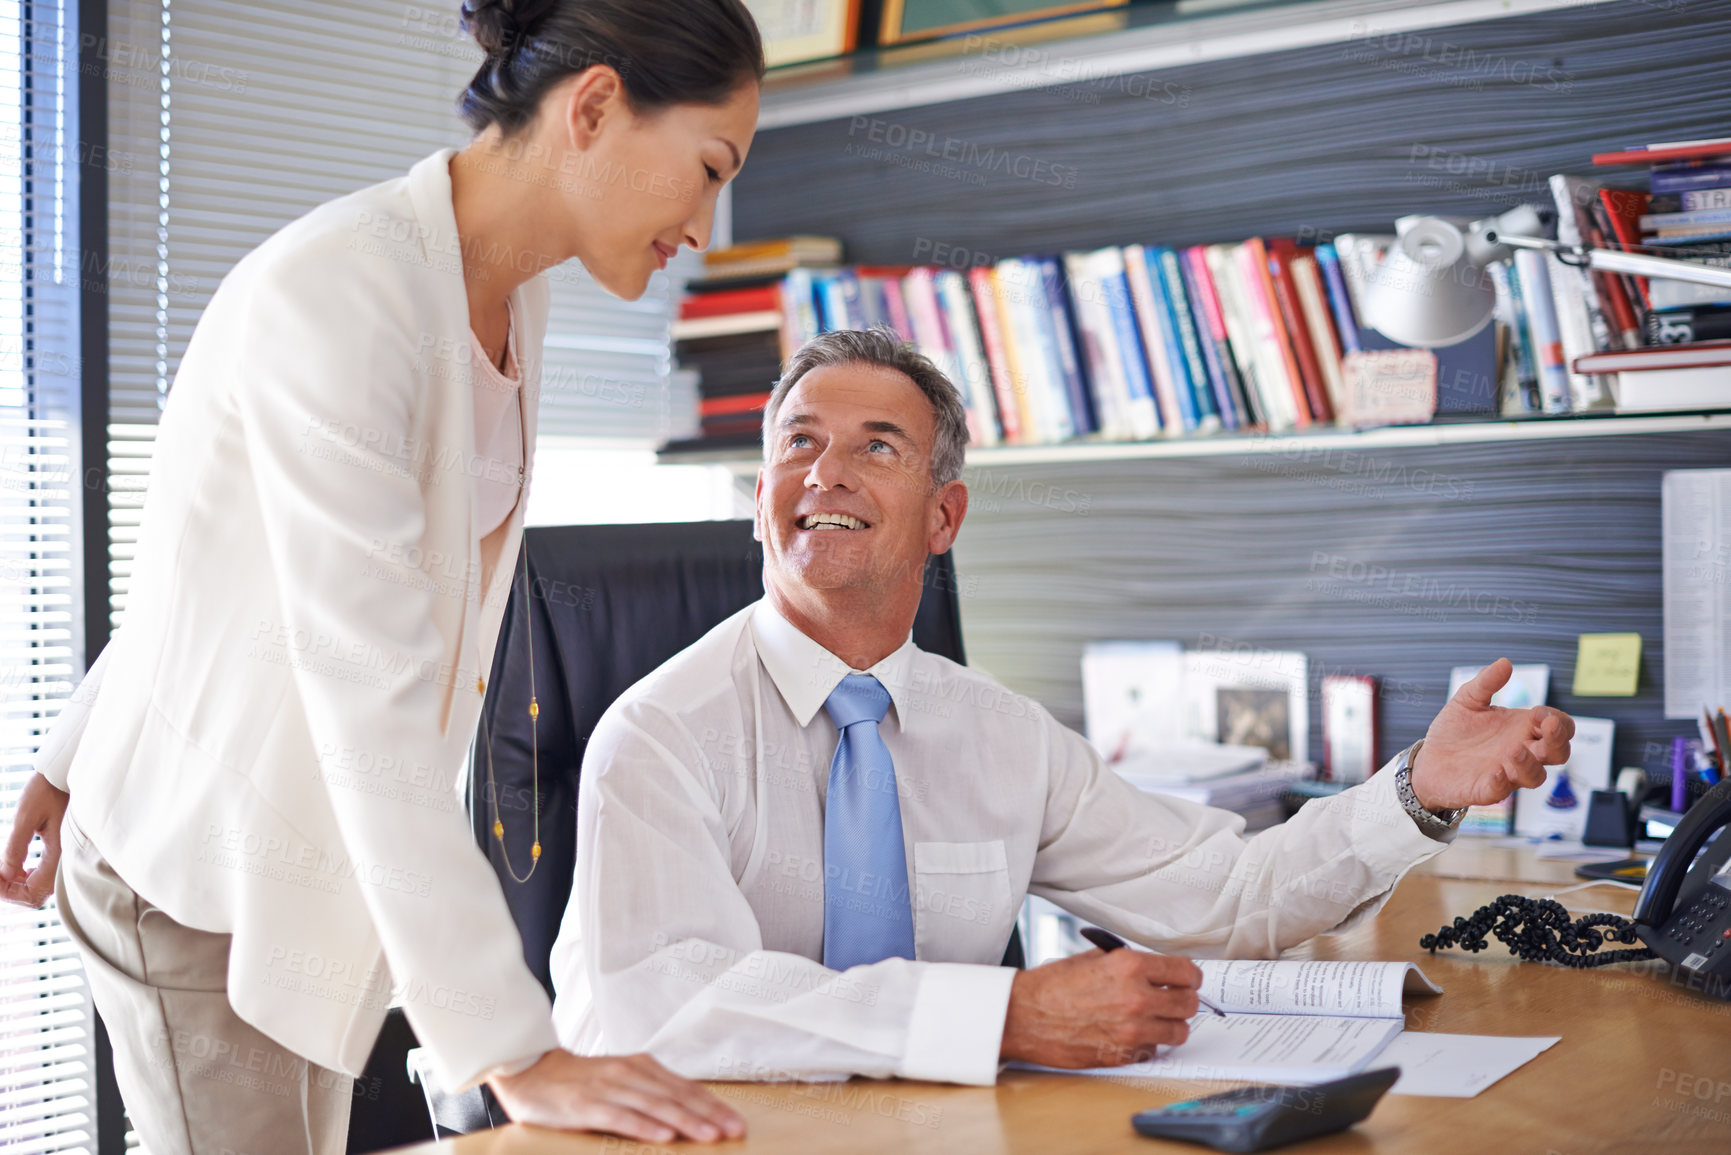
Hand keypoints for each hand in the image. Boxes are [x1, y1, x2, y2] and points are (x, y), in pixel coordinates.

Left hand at [1, 773, 69, 907]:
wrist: (65, 775)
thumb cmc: (47, 791)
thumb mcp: (25, 818)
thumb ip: (15, 849)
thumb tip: (5, 874)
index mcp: (59, 853)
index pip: (31, 892)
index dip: (7, 891)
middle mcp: (65, 860)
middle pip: (36, 895)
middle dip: (10, 891)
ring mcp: (64, 857)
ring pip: (39, 888)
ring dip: (17, 886)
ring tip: (0, 872)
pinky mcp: (61, 852)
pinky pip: (43, 877)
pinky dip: (25, 877)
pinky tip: (14, 867)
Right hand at [488, 1049, 745, 1144]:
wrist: (529, 1069)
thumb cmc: (578, 1081)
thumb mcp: (620, 1079)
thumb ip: (649, 1092)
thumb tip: (687, 1113)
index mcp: (641, 1067)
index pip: (686, 1088)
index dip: (713, 1105)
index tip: (737, 1122)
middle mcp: (629, 1073)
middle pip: (677, 1096)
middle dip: (709, 1115)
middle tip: (734, 1131)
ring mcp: (608, 1087)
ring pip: (655, 1106)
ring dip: (685, 1121)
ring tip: (709, 1136)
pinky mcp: (585, 1104)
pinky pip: (620, 1117)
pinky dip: (644, 1127)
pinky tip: (664, 1137)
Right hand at [1000, 948, 1200, 1068]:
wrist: (1024, 1016)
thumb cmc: (1051, 986)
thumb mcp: (1093, 958)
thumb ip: (1128, 963)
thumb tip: (1155, 970)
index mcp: (1129, 967)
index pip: (1185, 972)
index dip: (1190, 977)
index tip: (1188, 980)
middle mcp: (1136, 998)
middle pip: (1189, 1003)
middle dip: (1183, 1000)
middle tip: (1173, 1000)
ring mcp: (1131, 1030)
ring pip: (1179, 1031)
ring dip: (1170, 1025)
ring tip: (1155, 1020)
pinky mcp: (1122, 1054)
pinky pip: (1154, 1050)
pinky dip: (1148, 1043)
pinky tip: (1132, 1034)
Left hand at [1410, 658, 1574, 810]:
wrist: (1428, 759)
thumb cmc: (1455, 731)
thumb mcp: (1467, 700)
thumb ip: (1486, 683)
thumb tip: (1505, 663)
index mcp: (1523, 728)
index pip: (1559, 726)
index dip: (1557, 721)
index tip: (1538, 713)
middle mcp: (1523, 752)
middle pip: (1558, 752)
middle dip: (1557, 741)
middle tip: (1545, 727)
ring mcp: (1507, 773)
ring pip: (1536, 777)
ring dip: (1529, 764)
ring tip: (1513, 749)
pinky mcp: (1487, 789)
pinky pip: (1502, 790)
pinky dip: (1502, 782)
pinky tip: (1495, 770)